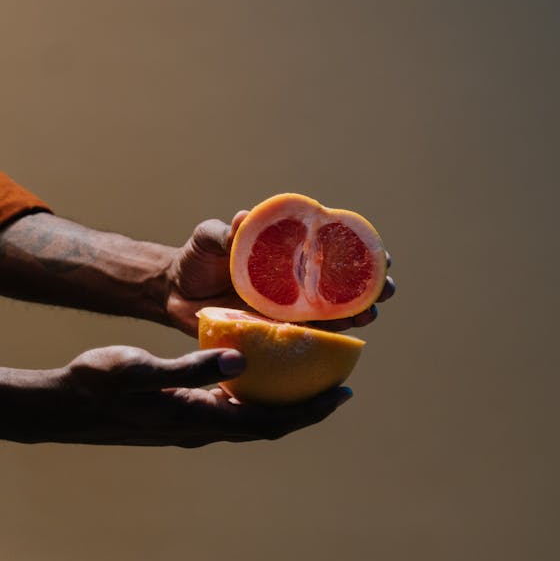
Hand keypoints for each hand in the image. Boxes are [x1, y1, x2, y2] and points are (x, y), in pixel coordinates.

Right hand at [7, 345, 351, 446]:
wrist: (64, 405)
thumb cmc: (98, 383)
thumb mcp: (141, 368)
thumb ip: (190, 367)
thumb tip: (240, 361)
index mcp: (199, 419)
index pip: (268, 422)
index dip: (308, 412)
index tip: (342, 395)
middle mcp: (201, 428)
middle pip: (268, 423)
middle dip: (307, 409)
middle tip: (341, 387)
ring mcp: (191, 424)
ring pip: (250, 417)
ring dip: (283, 402)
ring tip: (312, 378)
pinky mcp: (182, 414)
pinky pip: (230, 409)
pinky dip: (255, 395)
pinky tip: (261, 373)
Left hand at [164, 211, 395, 336]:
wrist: (173, 292)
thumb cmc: (196, 257)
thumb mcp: (209, 237)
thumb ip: (224, 231)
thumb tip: (243, 218)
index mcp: (288, 251)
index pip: (332, 247)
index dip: (361, 249)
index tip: (380, 253)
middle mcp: (295, 281)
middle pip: (342, 284)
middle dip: (369, 286)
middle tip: (384, 289)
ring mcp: (287, 309)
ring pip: (331, 314)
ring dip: (355, 315)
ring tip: (369, 314)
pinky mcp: (273, 333)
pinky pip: (303, 339)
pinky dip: (324, 340)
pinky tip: (340, 341)